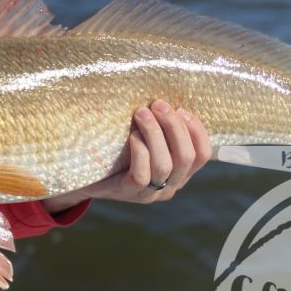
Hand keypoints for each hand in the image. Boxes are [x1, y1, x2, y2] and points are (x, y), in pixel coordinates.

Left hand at [42, 101, 211, 212]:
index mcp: (181, 172)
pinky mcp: (129, 193)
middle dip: (174, 126)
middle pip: (186, 157)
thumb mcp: (147, 140)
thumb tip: (167, 97)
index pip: (203, 155)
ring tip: (141, 113)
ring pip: (165, 165)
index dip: (197, 131)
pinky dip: (140, 152)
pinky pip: (141, 175)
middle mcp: (171, 185)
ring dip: (155, 133)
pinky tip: (133, 136)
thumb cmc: (120, 152)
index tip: (182, 109)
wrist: (87, 177)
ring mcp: (150, 193)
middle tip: (158, 104)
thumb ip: (162, 127)